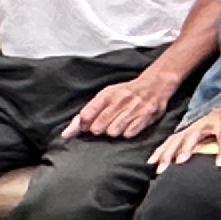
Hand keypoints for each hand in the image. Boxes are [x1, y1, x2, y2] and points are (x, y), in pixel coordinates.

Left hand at [64, 65, 180, 140]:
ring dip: (114, 132)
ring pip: (113, 132)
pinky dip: (127, 133)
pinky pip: (129, 134)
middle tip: (107, 124)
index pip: (85, 116)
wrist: (154, 84)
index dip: (84, 125)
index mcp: (106, 95)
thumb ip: (83, 116)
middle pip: (98, 127)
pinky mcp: (146, 116)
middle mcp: (119, 100)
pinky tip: (129, 126)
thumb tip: (66, 134)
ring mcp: (133, 108)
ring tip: (118, 125)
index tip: (89, 124)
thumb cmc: (125, 94)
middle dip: (100, 129)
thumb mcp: (104, 98)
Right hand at [155, 100, 220, 169]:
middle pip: (194, 135)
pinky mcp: (187, 130)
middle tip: (179, 162)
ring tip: (161, 166)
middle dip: (186, 148)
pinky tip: (152, 161)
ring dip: (169, 151)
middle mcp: (207, 122)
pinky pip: (172, 139)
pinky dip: (161, 150)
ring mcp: (194, 126)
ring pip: (179, 138)